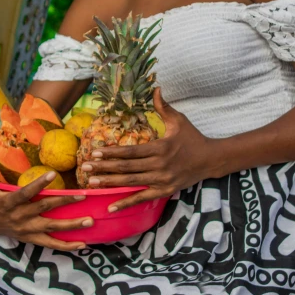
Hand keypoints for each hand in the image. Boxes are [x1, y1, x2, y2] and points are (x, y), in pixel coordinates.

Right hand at [0, 152, 92, 250]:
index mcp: (8, 202)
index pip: (26, 193)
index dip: (39, 184)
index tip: (53, 174)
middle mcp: (20, 217)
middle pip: (45, 209)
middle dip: (65, 202)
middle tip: (83, 196)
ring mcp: (27, 229)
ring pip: (52, 228)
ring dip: (72, 225)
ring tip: (90, 221)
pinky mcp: (31, 238)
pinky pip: (50, 244)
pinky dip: (66, 246)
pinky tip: (82, 244)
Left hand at [80, 88, 225, 211]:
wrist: (210, 160)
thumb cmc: (192, 138)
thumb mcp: (179, 120)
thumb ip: (164, 106)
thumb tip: (156, 87)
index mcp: (160, 148)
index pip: (130, 151)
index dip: (111, 152)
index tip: (94, 151)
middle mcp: (159, 166)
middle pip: (126, 167)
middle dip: (103, 167)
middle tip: (84, 166)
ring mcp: (161, 180)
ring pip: (131, 182)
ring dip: (110, 183)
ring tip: (91, 182)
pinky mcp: (164, 191)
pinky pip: (142, 197)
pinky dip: (126, 203)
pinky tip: (111, 206)